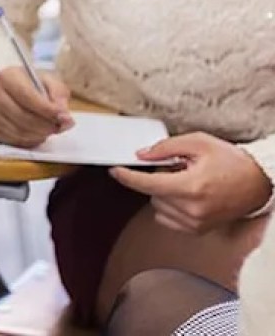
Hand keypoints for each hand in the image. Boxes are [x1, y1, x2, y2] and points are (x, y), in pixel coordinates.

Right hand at [0, 65, 72, 147]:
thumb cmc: (32, 85)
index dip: (47, 110)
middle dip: (45, 125)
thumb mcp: (49, 81)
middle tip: (59, 126)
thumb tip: (63, 114)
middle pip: (23, 116)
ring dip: (39, 134)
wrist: (14, 90)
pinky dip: (29, 140)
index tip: (64, 117)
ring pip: (19, 131)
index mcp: (7, 76)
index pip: (27, 96)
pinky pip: (13, 141)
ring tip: (49, 129)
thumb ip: (59, 94)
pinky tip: (36, 133)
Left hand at [111, 133, 272, 233]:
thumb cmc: (230, 161)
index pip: (148, 185)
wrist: (257, 182)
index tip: (115, 171)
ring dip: (163, 193)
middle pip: (152, 194)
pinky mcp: (199, 230)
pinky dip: (170, 206)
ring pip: (159, 207)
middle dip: (157, 179)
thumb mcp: (197, 142)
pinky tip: (185, 195)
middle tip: (177, 168)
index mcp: (191, 187)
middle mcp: (192, 209)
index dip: (127, 177)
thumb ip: (165, 148)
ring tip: (186, 181)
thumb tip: (141, 155)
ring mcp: (196, 223)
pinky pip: (169, 219)